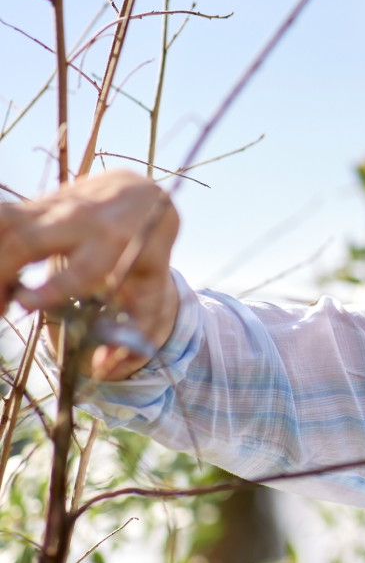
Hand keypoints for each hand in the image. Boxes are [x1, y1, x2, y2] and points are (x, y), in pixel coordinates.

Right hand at [0, 170, 179, 379]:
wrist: (141, 194)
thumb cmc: (146, 249)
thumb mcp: (152, 286)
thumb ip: (136, 330)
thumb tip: (102, 368)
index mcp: (116, 244)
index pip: (82, 268)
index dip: (53, 288)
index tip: (25, 304)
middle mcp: (83, 221)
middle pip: (28, 241)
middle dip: (0, 273)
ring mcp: (57, 206)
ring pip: (7, 222)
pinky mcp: (37, 202)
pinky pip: (3, 218)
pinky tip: (2, 273)